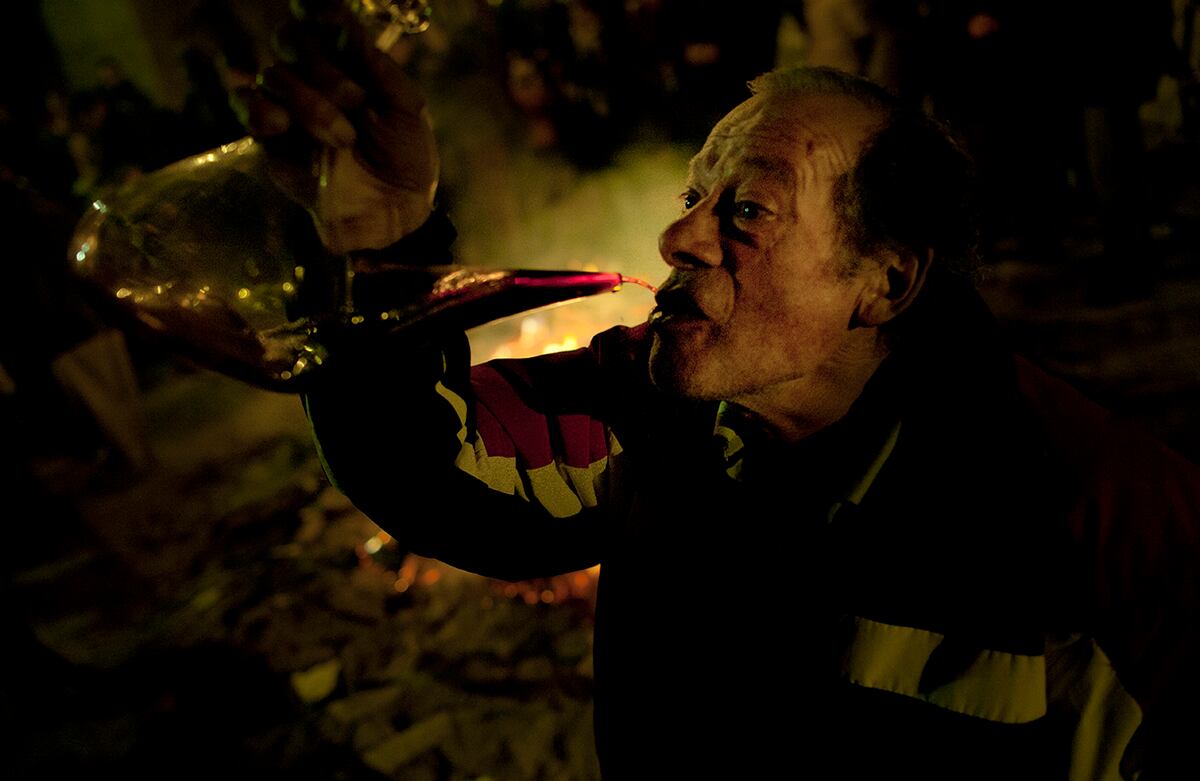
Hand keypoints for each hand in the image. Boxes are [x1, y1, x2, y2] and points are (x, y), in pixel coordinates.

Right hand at [238, 1, 438, 252]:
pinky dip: (264, 110)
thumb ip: (381, 68)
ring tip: (344, 139)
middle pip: (290, 40)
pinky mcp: (270, 139)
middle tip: (354, 100)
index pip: (321, 21)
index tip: (323, 14)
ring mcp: (290, 107)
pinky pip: (248, 105)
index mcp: (350, 62)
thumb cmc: (405, 158)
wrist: (393, 210)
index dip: (316, 10)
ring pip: (273, 75)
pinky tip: (287, 128)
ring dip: (310, 104)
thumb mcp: (408, 110)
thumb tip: (346, 33)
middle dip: (322, 67)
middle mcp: (315, 78)